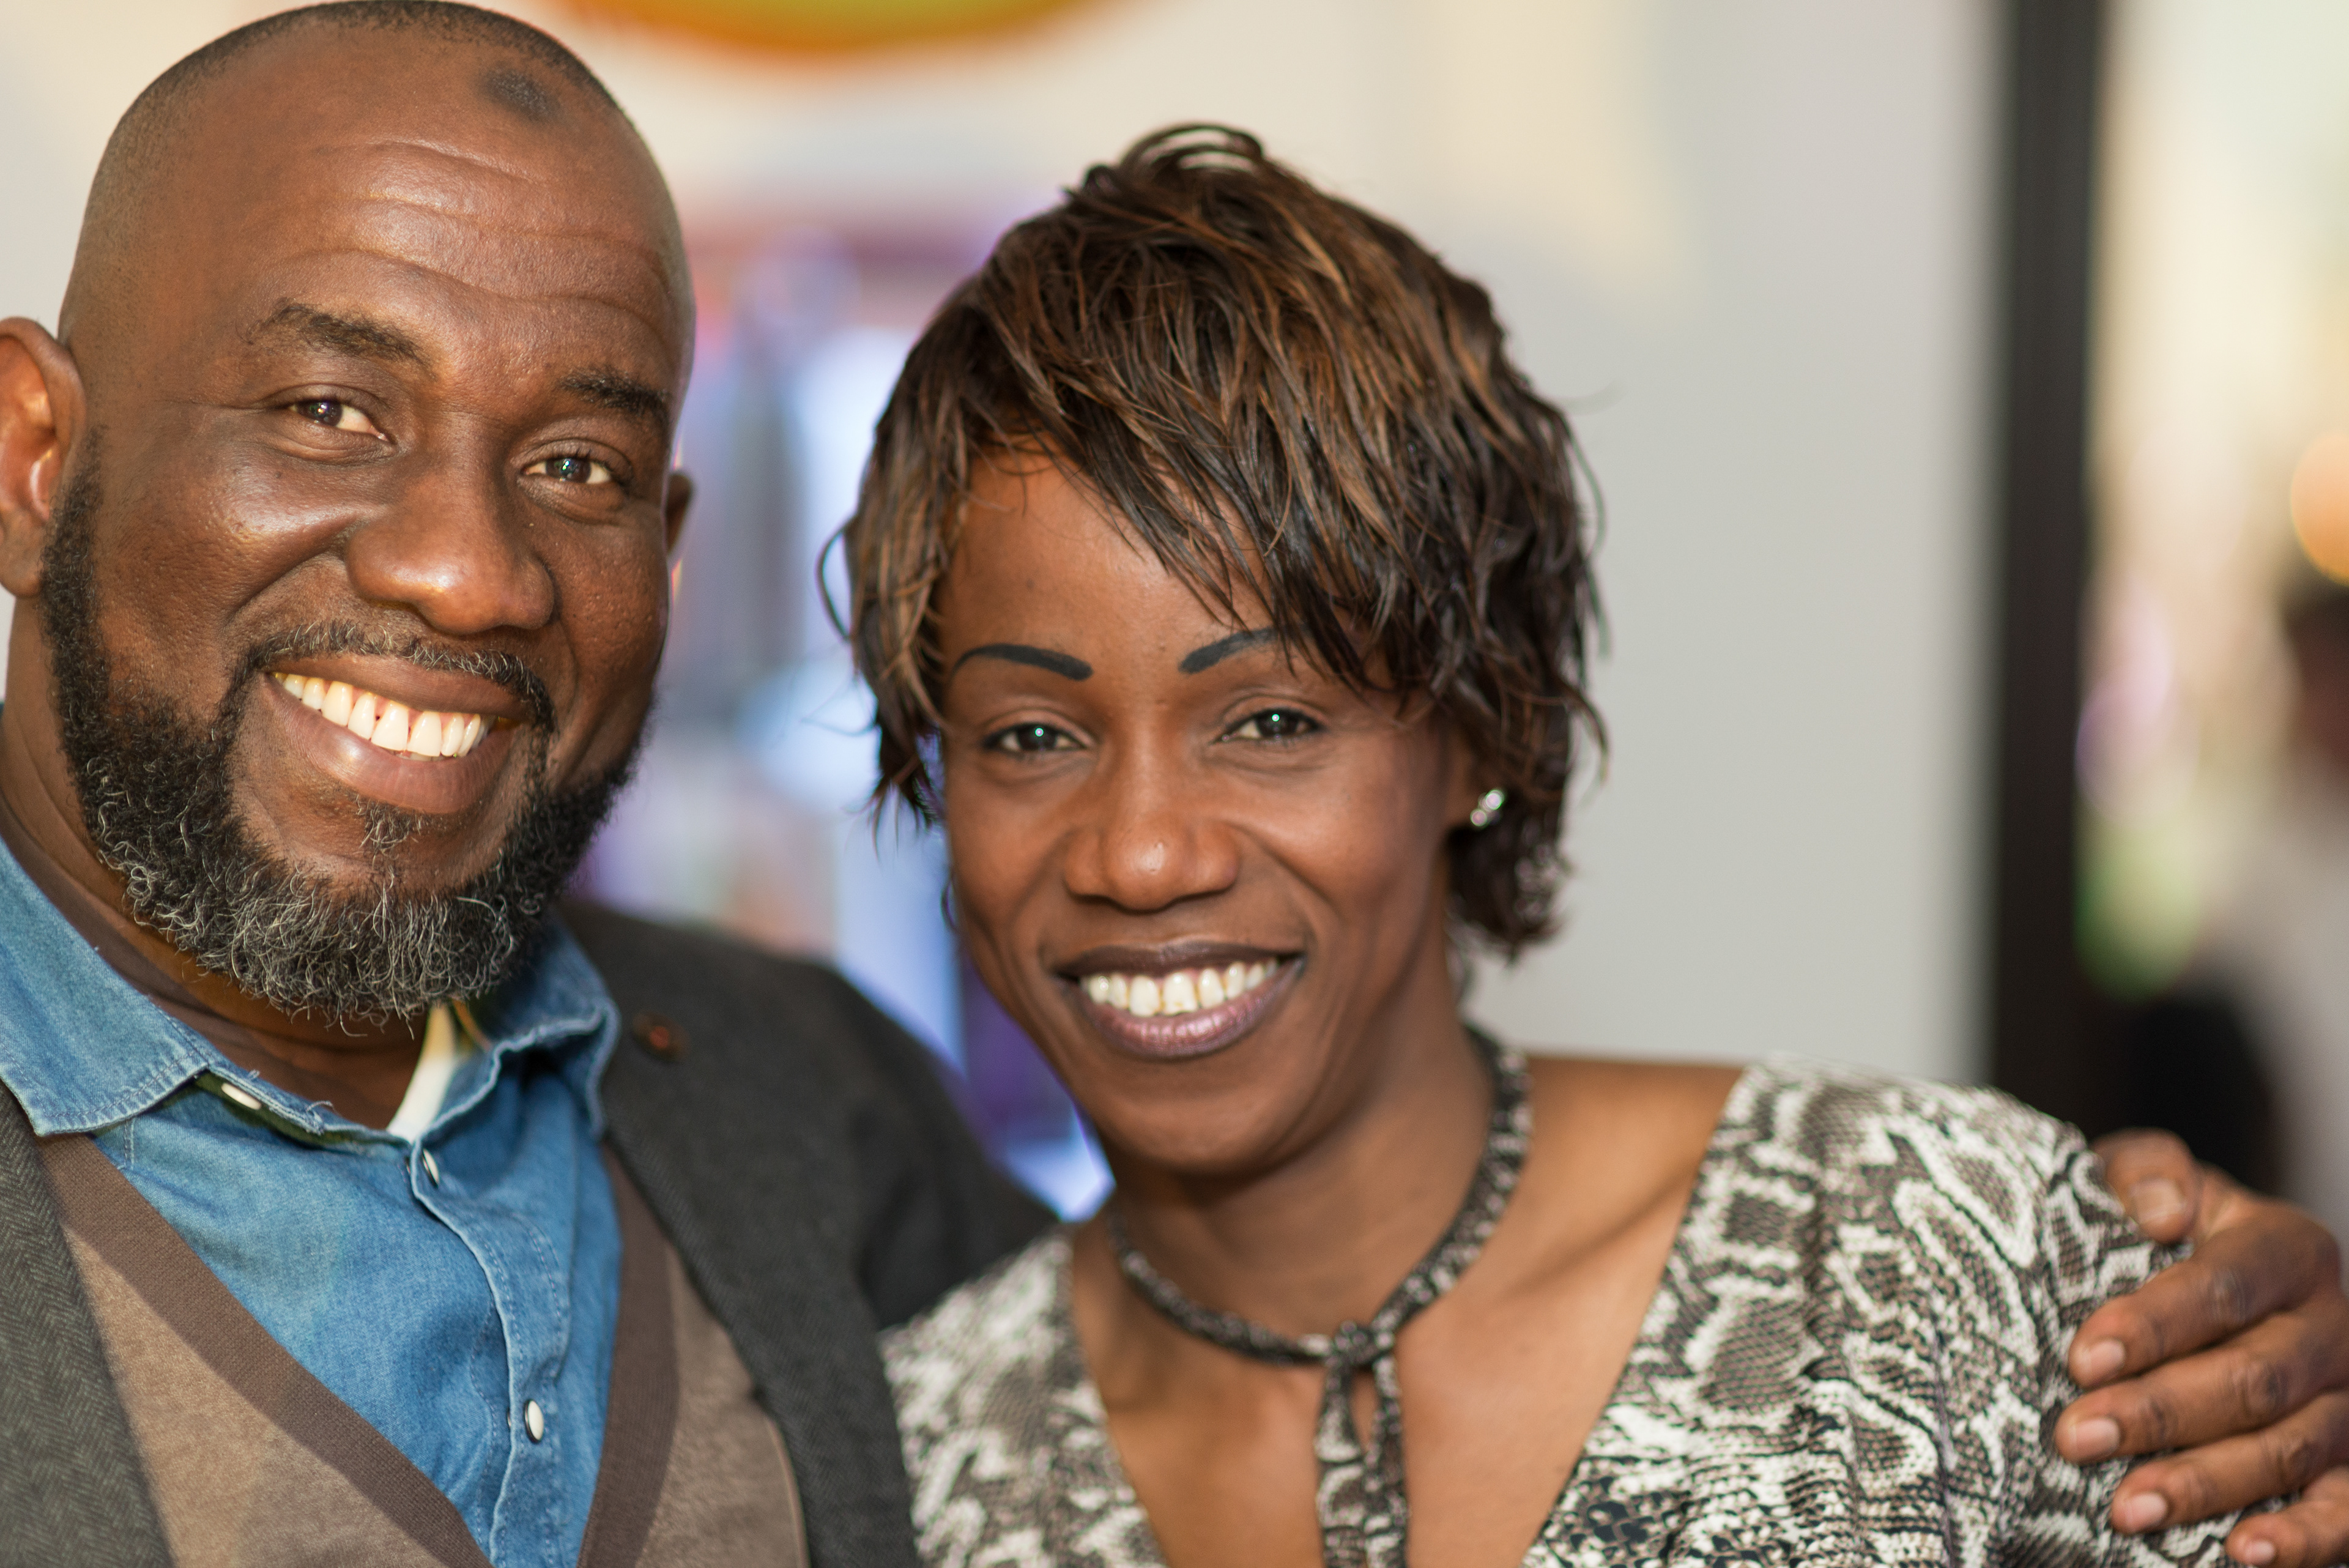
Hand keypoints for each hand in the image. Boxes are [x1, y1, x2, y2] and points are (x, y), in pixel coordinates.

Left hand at [2057, 1129, 2348, 1565]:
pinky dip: (2299, 1538)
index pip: (2222, 1286)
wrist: (2198, 1288)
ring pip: (2287, 1447)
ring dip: (2203, 1482)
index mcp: (2286, 1248)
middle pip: (2252, 1376)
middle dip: (2158, 1412)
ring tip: (2125, 1508)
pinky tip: (2240, 1554)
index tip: (2084, 1358)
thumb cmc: (2150, 1234)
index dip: (2154, 1324)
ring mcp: (2347, 1400)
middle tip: (2077, 1437)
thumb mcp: (2140, 1185)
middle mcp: (2329, 1325)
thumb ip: (2146, 1172)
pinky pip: (2342, 1509)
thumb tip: (2161, 1209)